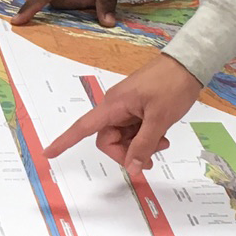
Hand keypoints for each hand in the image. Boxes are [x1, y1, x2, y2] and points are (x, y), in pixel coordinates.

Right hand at [45, 54, 201, 175]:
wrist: (187, 65)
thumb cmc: (171, 86)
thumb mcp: (159, 119)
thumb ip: (144, 145)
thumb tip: (131, 170)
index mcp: (114, 106)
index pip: (83, 126)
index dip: (65, 141)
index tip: (48, 154)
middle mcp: (115, 107)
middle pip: (108, 140)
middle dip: (127, 153)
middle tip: (152, 156)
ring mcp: (127, 108)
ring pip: (123, 138)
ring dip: (139, 147)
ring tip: (162, 142)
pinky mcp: (137, 109)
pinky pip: (133, 132)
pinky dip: (145, 139)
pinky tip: (162, 137)